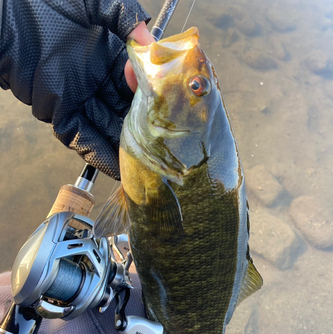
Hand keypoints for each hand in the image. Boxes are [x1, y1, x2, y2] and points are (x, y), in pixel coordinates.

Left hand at [0, 0, 150, 179]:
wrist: (5, 16)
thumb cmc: (43, 3)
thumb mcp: (91, 1)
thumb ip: (122, 16)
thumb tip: (149, 39)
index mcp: (106, 56)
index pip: (134, 83)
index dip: (149, 94)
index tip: (164, 104)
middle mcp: (95, 81)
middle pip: (124, 110)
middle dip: (141, 128)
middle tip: (162, 144)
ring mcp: (77, 99)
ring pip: (106, 128)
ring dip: (123, 147)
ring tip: (145, 163)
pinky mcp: (58, 112)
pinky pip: (82, 137)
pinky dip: (99, 153)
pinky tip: (117, 166)